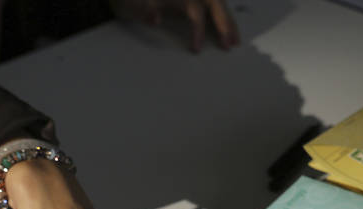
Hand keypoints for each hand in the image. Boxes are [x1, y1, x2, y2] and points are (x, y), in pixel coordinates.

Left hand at [111, 0, 239, 51]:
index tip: (196, 50)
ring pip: (217, 4)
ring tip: (236, 42)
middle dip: (224, 24)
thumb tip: (155, 17)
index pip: (194, 10)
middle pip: (214, 3)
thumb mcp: (128, 5)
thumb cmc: (126, 0)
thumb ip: (140, 9)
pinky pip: (213, 7)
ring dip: (228, 22)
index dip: (198, 29)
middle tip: (230, 46)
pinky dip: (223, 19)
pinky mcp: (191, 1)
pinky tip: (229, 32)